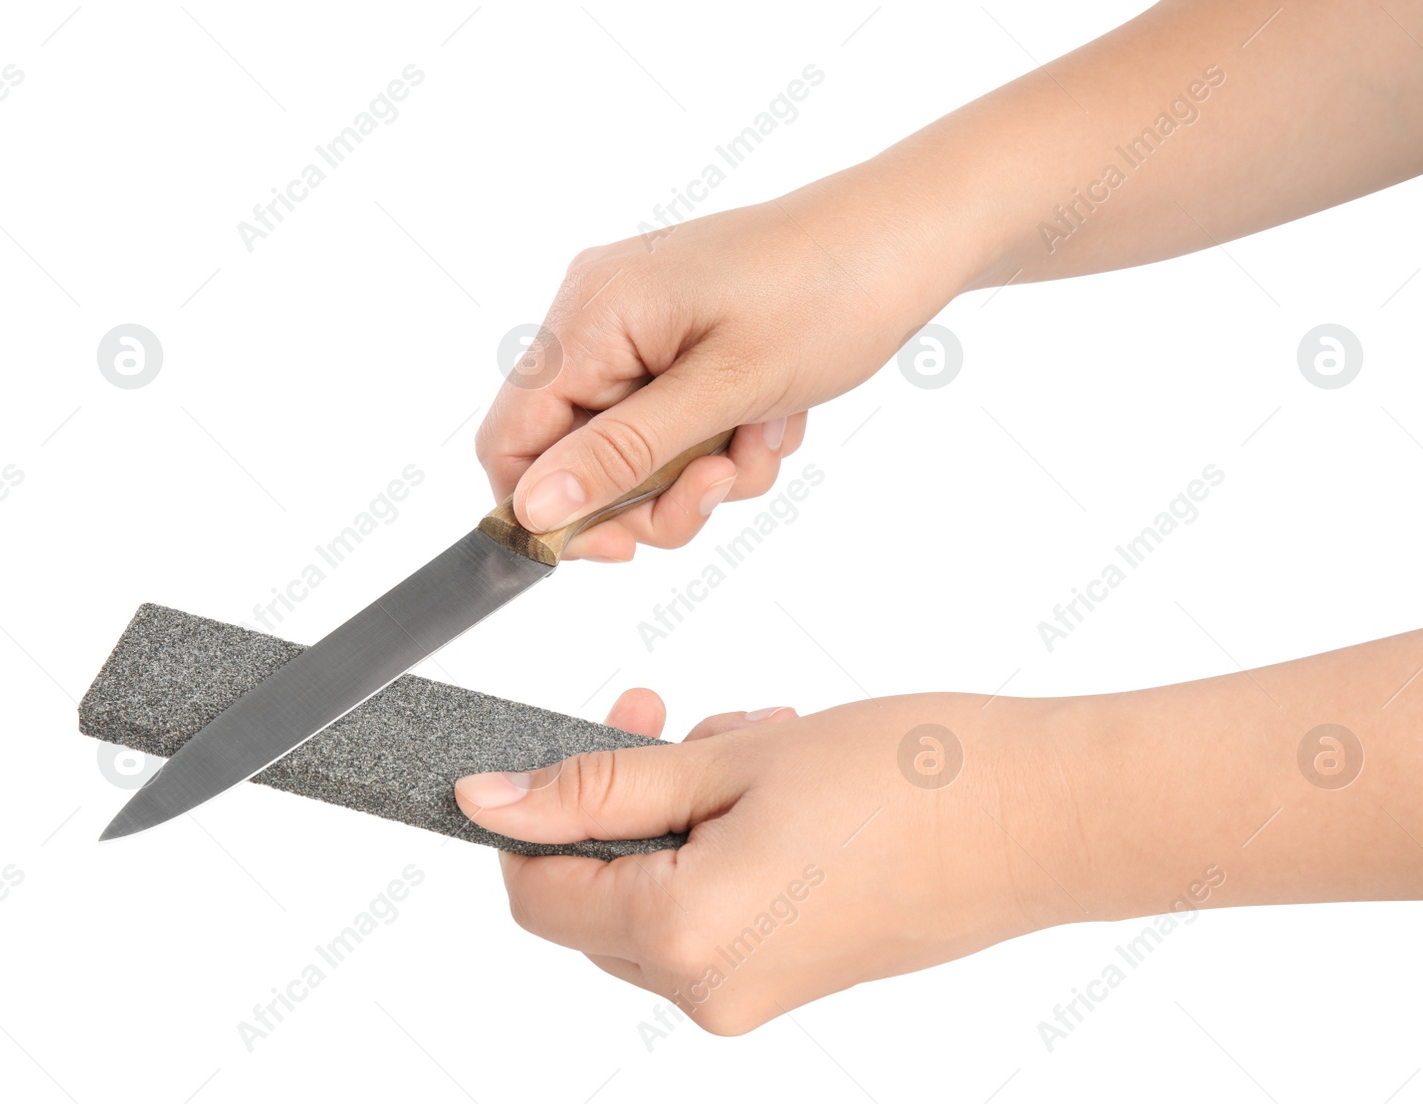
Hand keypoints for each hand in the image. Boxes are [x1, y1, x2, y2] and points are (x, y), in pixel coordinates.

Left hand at [454, 688, 1069, 1033]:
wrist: (1050, 816)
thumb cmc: (916, 777)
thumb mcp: (735, 759)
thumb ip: (600, 784)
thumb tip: (489, 799)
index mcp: (687, 939)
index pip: (538, 894)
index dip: (530, 816)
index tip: (553, 747)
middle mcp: (713, 991)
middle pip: (597, 897)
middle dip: (620, 798)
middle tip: (668, 718)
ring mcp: (757, 995)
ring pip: (657, 894)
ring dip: (680, 809)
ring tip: (752, 743)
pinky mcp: (795, 977)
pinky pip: (715, 910)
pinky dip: (722, 841)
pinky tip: (779, 781)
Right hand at [475, 182, 973, 561]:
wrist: (910, 238)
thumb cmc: (827, 294)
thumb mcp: (724, 390)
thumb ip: (622, 452)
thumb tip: (529, 508)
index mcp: (593, 313)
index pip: (512, 438)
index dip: (553, 508)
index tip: (624, 544)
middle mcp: (600, 314)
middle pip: (578, 453)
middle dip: (655, 490)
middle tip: (725, 482)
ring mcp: (641, 326)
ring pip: (635, 450)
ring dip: (701, 469)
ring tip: (765, 435)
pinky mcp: (680, 339)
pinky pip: (675, 424)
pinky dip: (724, 440)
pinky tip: (774, 415)